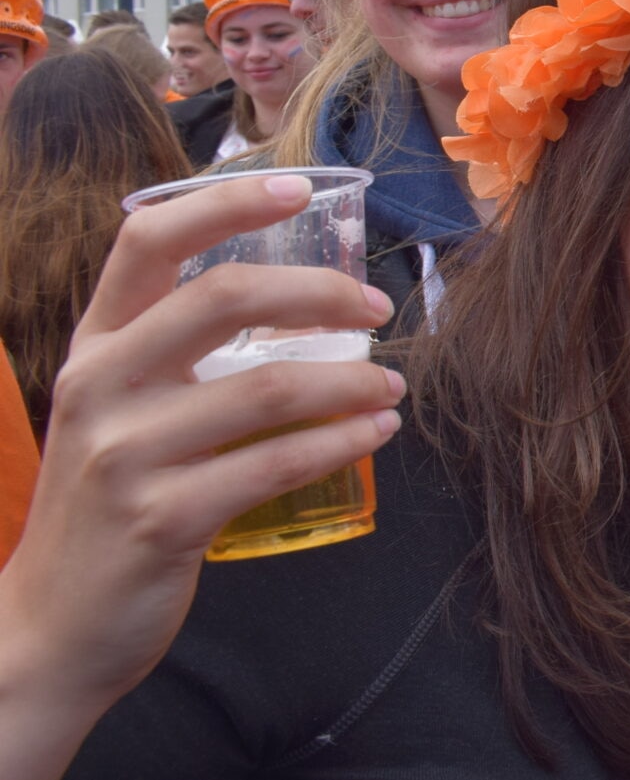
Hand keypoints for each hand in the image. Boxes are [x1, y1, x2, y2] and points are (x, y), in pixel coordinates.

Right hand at [0, 173, 401, 777]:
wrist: (51, 626)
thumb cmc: (109, 501)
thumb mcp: (120, 409)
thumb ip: (176, 352)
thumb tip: (292, 297)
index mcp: (94, 347)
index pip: (148, 241)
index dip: (224, 203)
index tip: (295, 188)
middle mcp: (99, 386)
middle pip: (223, 297)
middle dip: (319, 292)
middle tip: (376, 309)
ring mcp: (125, 454)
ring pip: (267, 386)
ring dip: (352, 381)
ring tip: (393, 385)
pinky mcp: (162, 519)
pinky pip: (275, 463)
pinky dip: (341, 441)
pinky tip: (375, 432)